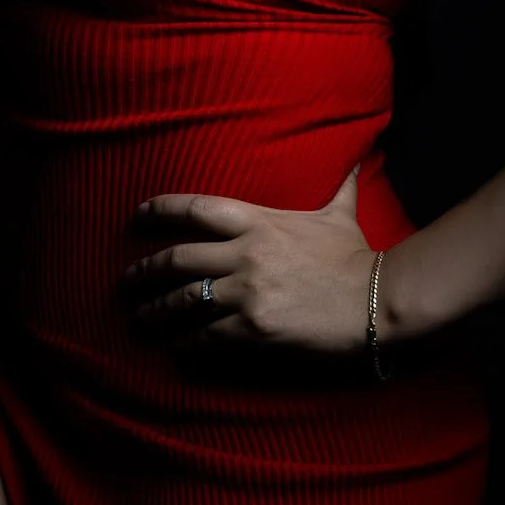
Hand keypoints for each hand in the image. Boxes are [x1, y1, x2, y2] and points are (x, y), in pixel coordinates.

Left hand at [121, 164, 373, 357]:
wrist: (378, 301)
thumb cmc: (356, 257)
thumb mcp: (340, 215)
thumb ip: (339, 187)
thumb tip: (359, 158)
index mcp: (259, 221)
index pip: (194, 208)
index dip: (159, 210)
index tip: (137, 216)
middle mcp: (245, 254)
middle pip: (176, 259)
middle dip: (143, 272)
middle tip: (126, 281)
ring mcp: (246, 292)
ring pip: (182, 302)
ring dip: (154, 311)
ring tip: (140, 318)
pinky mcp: (253, 329)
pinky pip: (204, 337)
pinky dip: (184, 342)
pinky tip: (173, 347)